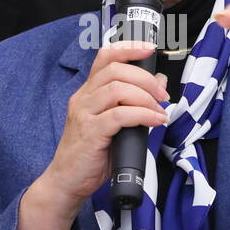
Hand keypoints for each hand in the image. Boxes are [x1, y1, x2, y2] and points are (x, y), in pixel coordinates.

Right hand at [42, 40, 169, 205]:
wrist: (67, 182)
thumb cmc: (91, 154)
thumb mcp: (113, 124)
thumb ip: (133, 103)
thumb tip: (158, 84)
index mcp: (88, 92)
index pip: (105, 57)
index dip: (128, 48)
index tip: (149, 49)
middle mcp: (83, 98)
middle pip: (115, 70)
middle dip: (145, 78)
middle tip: (162, 95)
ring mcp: (84, 114)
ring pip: (117, 89)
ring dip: (146, 97)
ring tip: (159, 110)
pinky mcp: (90, 133)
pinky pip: (119, 115)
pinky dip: (142, 115)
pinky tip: (154, 121)